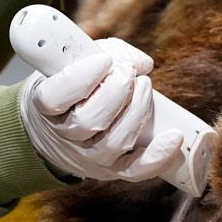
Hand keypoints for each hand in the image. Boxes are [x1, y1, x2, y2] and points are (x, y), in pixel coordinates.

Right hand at [20, 38, 183, 180]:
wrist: (64, 126)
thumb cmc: (76, 86)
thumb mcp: (80, 61)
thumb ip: (110, 51)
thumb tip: (141, 63)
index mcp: (47, 106)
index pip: (55, 97)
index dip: (80, 79)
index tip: (103, 60)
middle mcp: (66, 135)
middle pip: (89, 120)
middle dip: (115, 92)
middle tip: (127, 72)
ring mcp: (90, 155)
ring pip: (115, 141)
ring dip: (136, 111)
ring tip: (144, 86)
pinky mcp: (114, 168)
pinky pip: (136, 170)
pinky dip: (157, 156)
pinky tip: (174, 137)